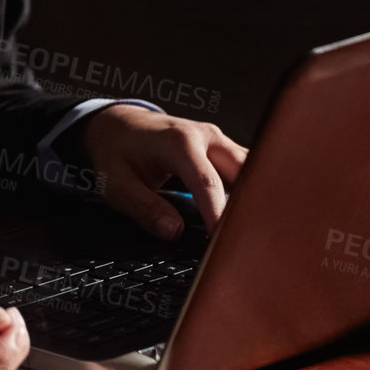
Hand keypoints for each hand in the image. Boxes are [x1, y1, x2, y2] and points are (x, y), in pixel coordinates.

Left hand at [80, 105, 247, 237]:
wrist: (118, 124)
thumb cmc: (116, 151)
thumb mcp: (117, 184)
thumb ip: (144, 208)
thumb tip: (173, 232)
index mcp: (178, 142)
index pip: (208, 183)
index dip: (219, 215)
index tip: (224, 244)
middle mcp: (205, 136)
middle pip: (242, 174)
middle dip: (248, 208)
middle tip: (246, 245)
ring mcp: (217, 140)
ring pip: (250, 171)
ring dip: (253, 200)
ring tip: (250, 235)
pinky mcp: (221, 149)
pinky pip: (245, 171)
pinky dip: (249, 193)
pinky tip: (245, 218)